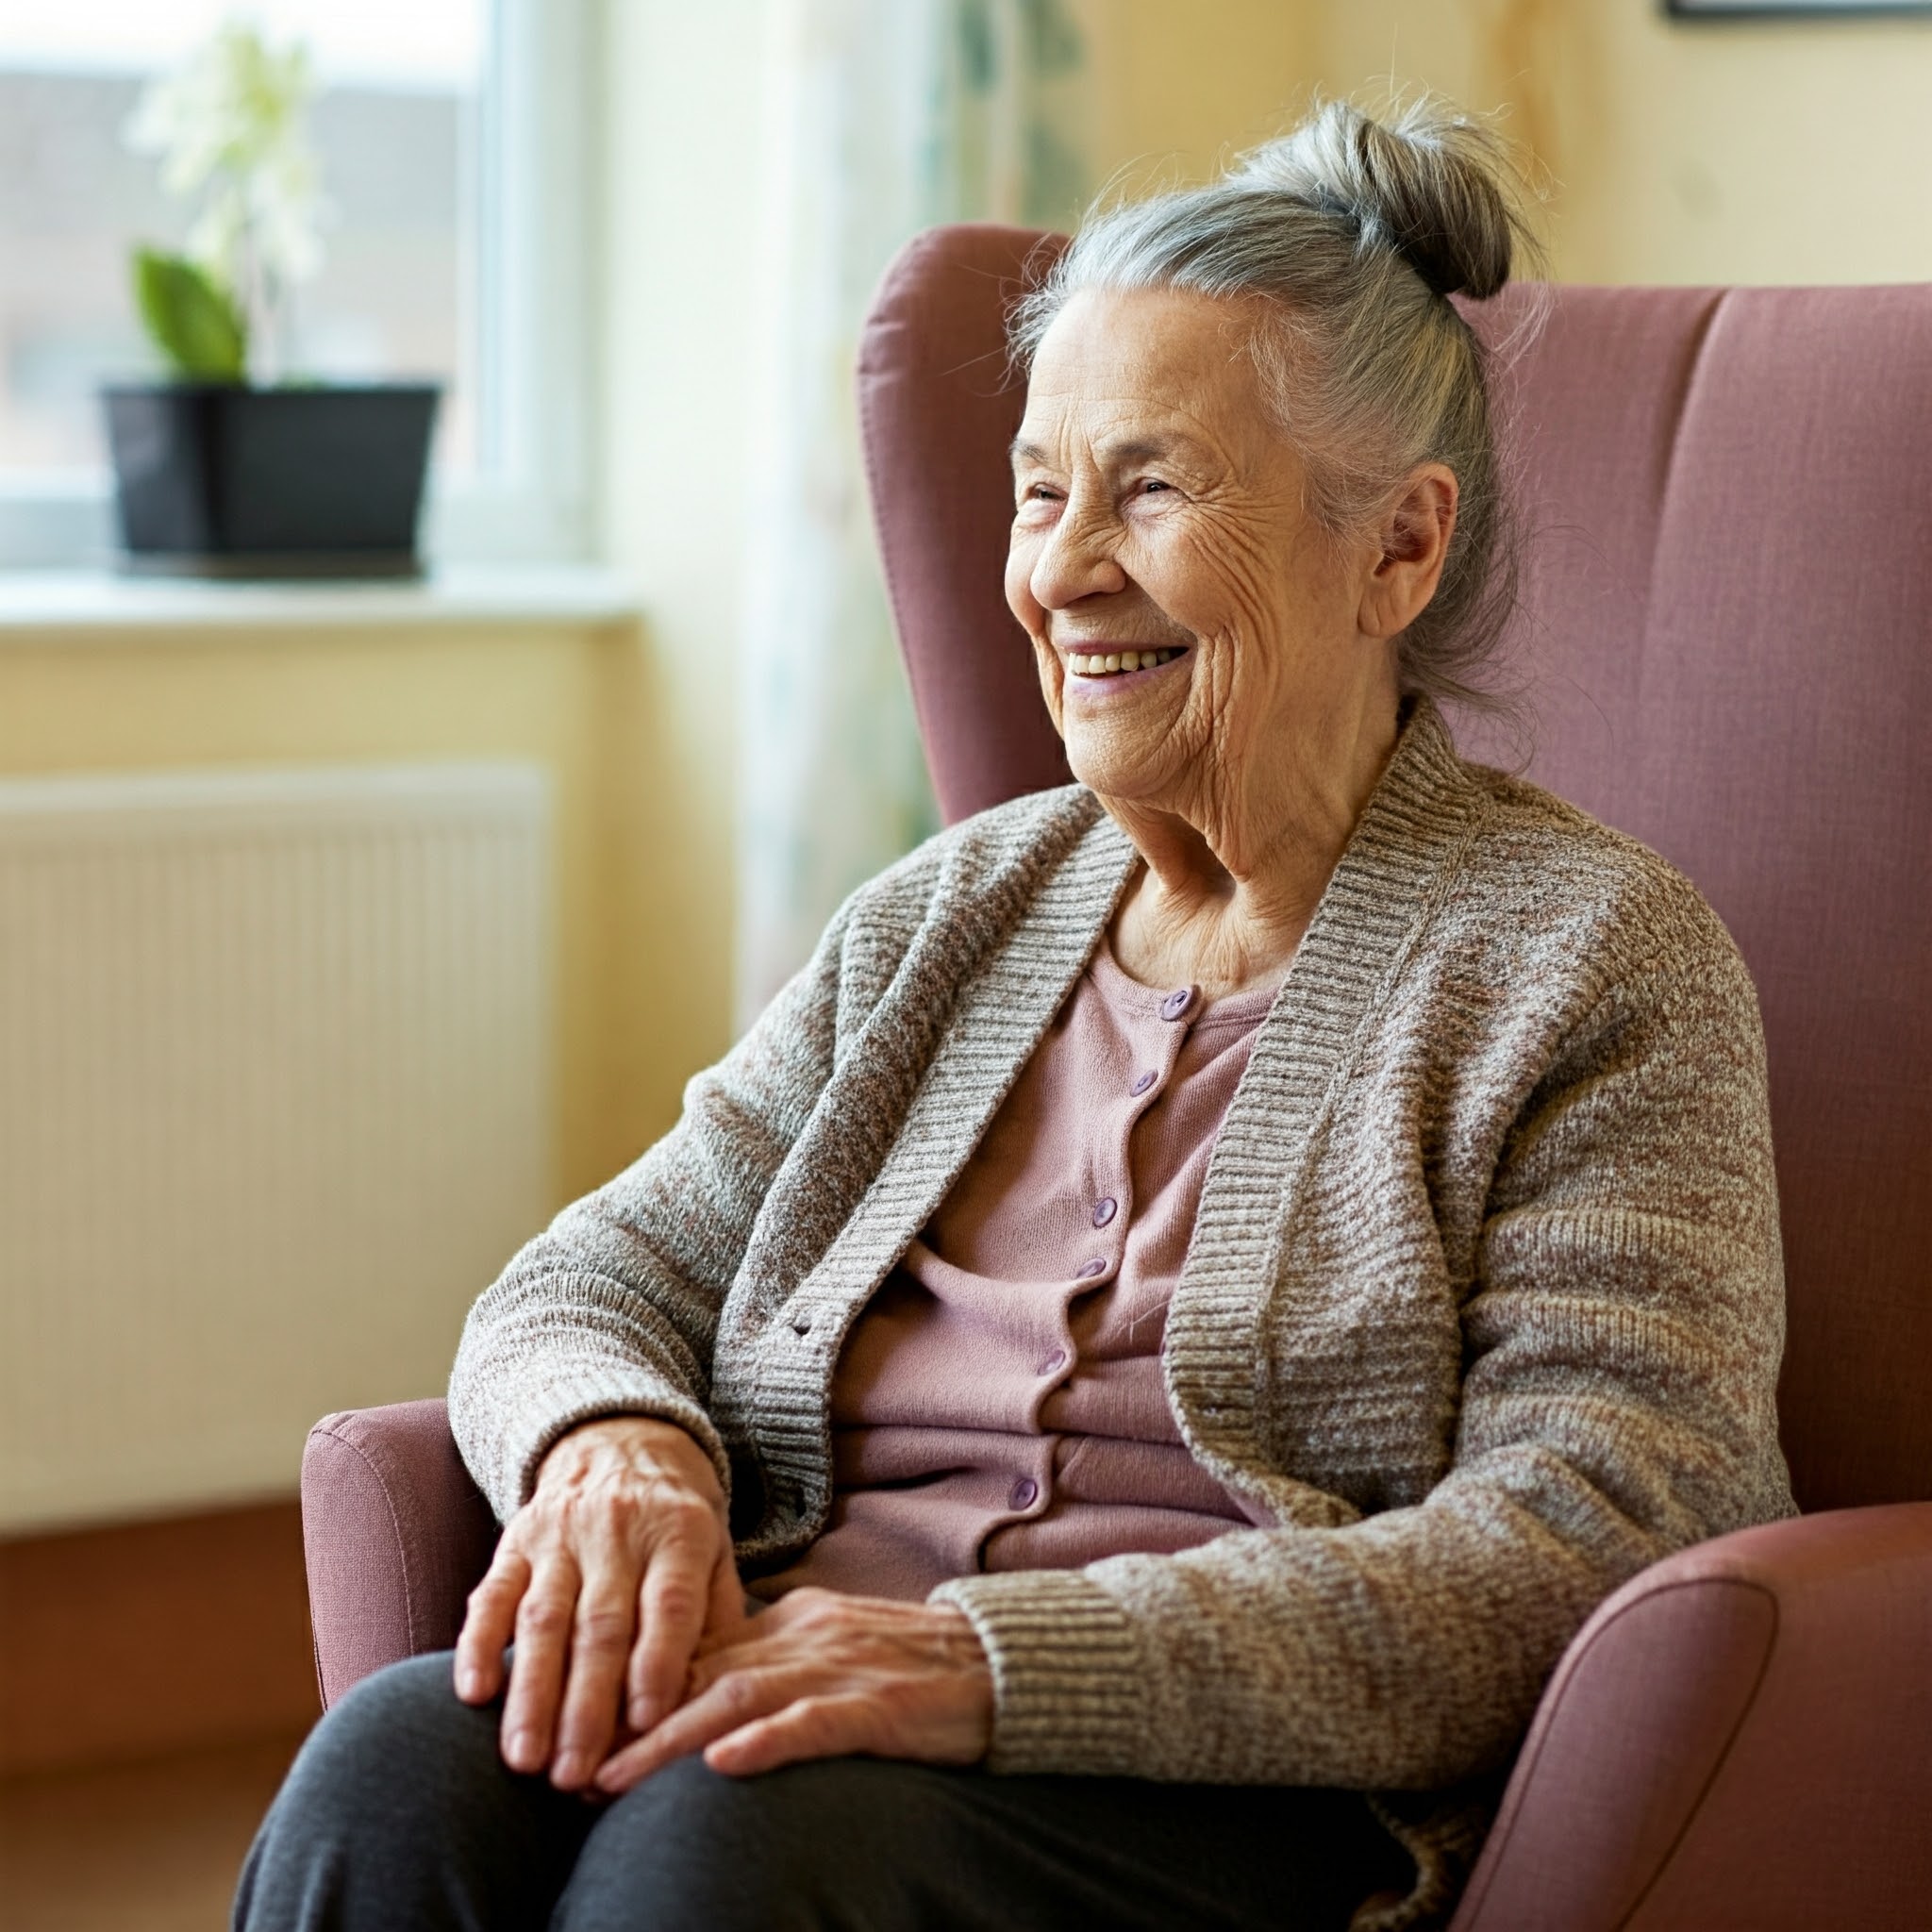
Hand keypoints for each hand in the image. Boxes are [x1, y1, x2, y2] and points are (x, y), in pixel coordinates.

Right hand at [453, 1416, 742, 1790]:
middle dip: (586, 1705)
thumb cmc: (677, 1522)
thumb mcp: (716, 1550)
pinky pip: (492, 1593)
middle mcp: (618, 1530)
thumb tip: (718, 1696)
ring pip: (543, 1618)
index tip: (649, 1723)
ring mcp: (561, 1534)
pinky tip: (471, 1695)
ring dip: (531, 1693)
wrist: (622, 1441)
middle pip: (600, 1624)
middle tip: (575, 1775)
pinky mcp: (515, 1540)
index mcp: (679, 1532)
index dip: (658, 1661)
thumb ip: (718, 1616)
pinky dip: (477, 1644)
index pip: (669, 1602)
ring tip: (525, 1758)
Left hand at [592, 1587, 992, 1792]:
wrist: (999, 1660)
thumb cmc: (914, 1663)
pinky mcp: (879, 1707)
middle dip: (629, 1722)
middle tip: (569, 1765)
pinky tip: (723, 1765)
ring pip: (737, 1698)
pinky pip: (814, 1723)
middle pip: (698, 1674)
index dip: (631, 1687)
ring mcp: (839, 1669)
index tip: (575, 1723)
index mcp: (790, 1621)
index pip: (694, 1650)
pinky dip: (765, 1742)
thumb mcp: (831, 1646)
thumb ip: (772, 1659)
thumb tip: (701, 1688)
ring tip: (613, 1781)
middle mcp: (803, 1636)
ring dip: (669, 1742)